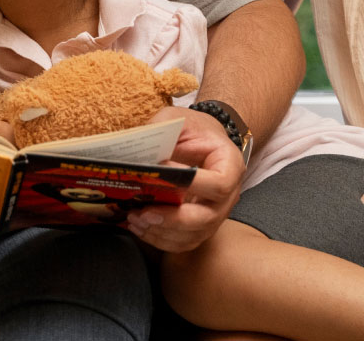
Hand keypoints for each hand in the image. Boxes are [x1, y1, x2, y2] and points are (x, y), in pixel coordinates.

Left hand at [125, 108, 243, 251]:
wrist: (203, 140)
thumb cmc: (192, 129)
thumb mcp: (176, 119)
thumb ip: (159, 132)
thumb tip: (133, 157)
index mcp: (229, 165)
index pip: (219, 184)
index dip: (191, 184)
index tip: (161, 173)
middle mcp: (228, 195)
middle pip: (207, 218)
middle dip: (172, 219)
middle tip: (143, 211)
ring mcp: (216, 214)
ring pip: (194, 236)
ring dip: (162, 232)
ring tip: (135, 219)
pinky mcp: (200, 226)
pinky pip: (183, 242)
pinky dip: (160, 239)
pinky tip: (140, 227)